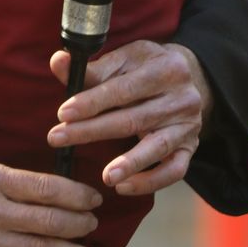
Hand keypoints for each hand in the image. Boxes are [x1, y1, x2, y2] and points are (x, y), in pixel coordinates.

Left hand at [47, 40, 208, 195]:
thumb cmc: (144, 68)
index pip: (123, 88)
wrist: (188, 78)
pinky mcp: (190, 147)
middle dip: (92, 131)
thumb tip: (58, 62)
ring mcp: (188, 124)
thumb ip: (91, 67)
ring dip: (129, 163)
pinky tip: (124, 187)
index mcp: (165, 67)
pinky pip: (174, 170)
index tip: (62, 114)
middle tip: (57, 139)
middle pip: (133, 119)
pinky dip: (150, 182)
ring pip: (156, 146)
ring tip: (105, 177)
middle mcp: (182, 97)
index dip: (92, 102)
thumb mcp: (123, 59)